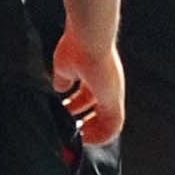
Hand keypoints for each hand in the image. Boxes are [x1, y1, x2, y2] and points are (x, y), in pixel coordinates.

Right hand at [53, 28, 124, 146]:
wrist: (88, 38)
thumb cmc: (77, 47)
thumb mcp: (64, 66)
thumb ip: (63, 78)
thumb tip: (60, 88)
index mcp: (95, 76)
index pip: (89, 97)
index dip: (77, 108)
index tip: (65, 116)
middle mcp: (107, 86)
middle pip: (100, 110)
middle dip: (85, 122)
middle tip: (71, 130)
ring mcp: (112, 93)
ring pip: (109, 121)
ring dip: (92, 131)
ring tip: (77, 136)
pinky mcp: (114, 99)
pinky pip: (114, 126)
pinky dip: (101, 136)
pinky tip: (85, 137)